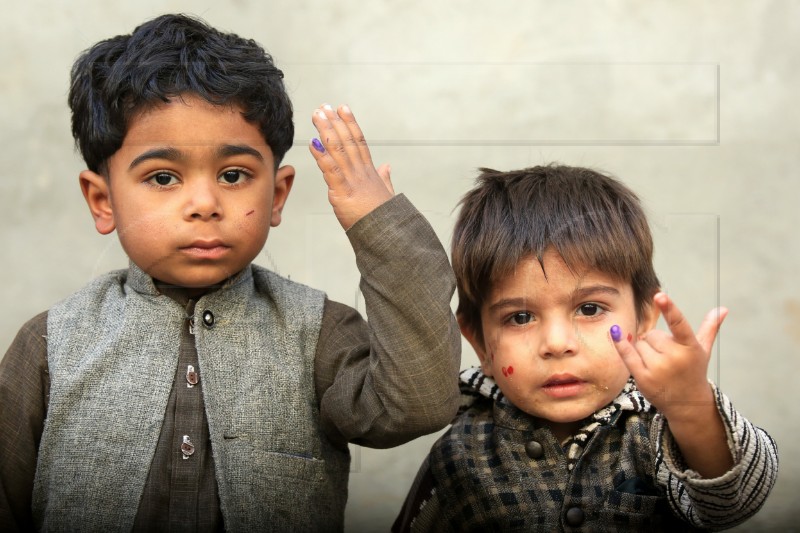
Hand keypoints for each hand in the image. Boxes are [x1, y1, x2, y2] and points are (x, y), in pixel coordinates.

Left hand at [308, 104, 393, 229]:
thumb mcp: (387, 195)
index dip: (350, 123)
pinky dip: (321, 156)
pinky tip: (312, 144)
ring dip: (326, 131)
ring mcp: (352, 180)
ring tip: (316, 115)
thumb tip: (387, 166)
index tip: (343, 108)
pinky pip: (331, 170)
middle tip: (323, 107)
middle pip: (347, 141)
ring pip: (338, 150)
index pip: (359, 141)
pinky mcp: (343, 192)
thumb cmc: (385, 218)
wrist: (387, 234)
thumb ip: (385, 179)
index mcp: (370, 172)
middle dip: (334, 122)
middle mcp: (361, 172)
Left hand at [612, 292, 727, 422]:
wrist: (687, 404)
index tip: (659, 295)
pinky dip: (621, 344)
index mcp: (690, 347)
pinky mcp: (643, 378)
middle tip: (667, 357)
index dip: (669, 308)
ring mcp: (658, 369)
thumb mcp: (702, 350)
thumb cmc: (693, 371)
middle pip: (652, 334)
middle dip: (655, 342)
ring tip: (658, 365)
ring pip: (639, 343)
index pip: (678, 324)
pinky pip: (627, 355)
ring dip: (644, 350)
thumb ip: (709, 328)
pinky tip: (614, 332)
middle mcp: (674, 357)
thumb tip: (722, 309)